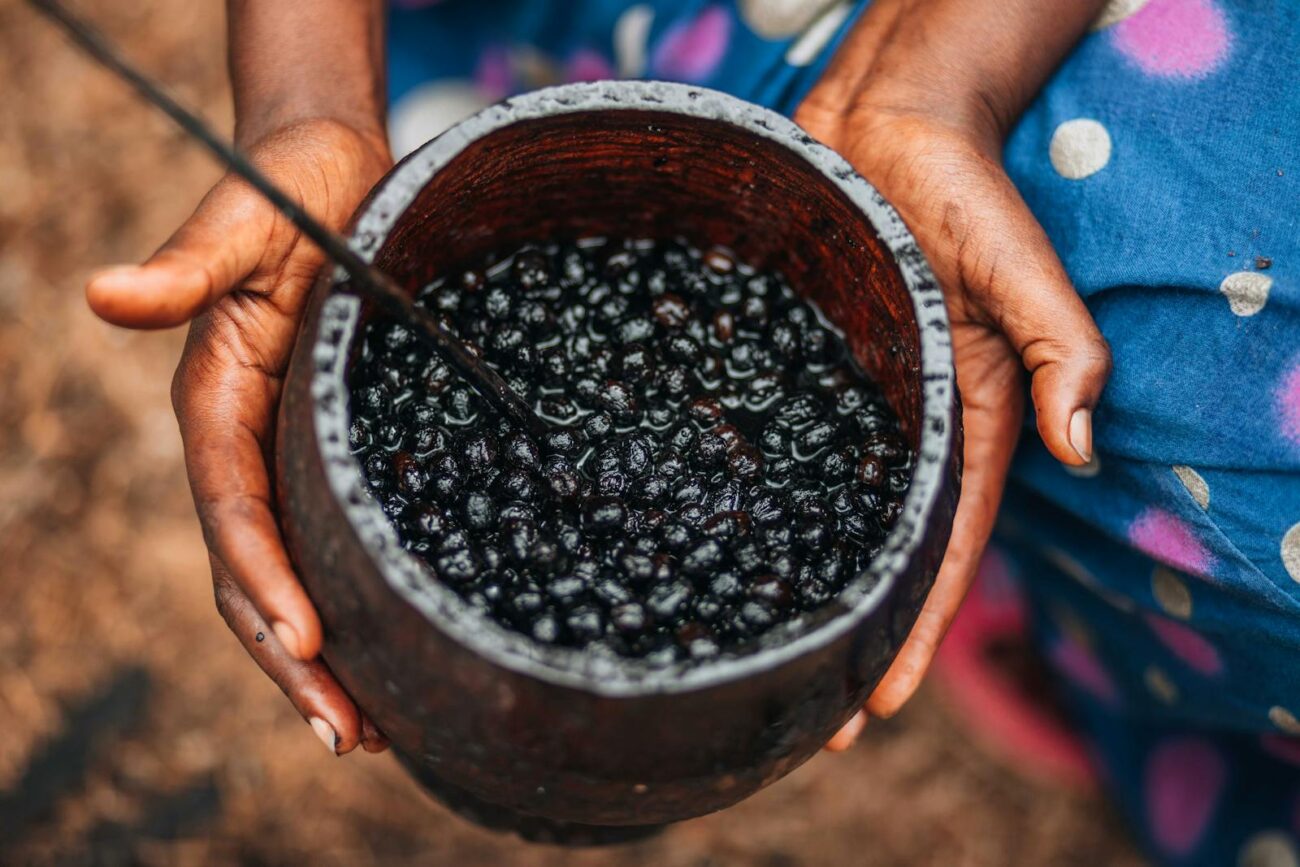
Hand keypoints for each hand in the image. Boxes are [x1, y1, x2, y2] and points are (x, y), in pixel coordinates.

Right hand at [86, 118, 392, 754]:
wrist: (329, 172)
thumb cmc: (289, 190)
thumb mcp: (244, 226)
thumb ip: (184, 269)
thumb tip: (102, 295)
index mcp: (217, 402)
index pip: (234, 509)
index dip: (263, 578)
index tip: (305, 645)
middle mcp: (245, 442)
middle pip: (255, 571)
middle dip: (294, 658)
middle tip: (348, 733)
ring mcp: (288, 453)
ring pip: (292, 573)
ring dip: (322, 657)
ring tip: (372, 729)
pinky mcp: (333, 449)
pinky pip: (331, 540)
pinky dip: (352, 602)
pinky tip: (392, 651)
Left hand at [798, 0, 1110, 748]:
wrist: (884, 120)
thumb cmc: (965, 188)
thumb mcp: (1027, 269)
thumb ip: (1065, 352)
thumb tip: (1080, 448)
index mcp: (969, 416)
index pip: (946, 543)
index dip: (920, 626)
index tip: (888, 701)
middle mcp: (906, 422)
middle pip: (880, 549)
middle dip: (856, 636)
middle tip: (818, 722)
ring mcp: (848, 398)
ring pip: (822, 513)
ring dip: (802, 586)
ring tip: (762, 658)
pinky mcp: (797, 364)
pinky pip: (775, 447)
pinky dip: (755, 503)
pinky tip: (715, 547)